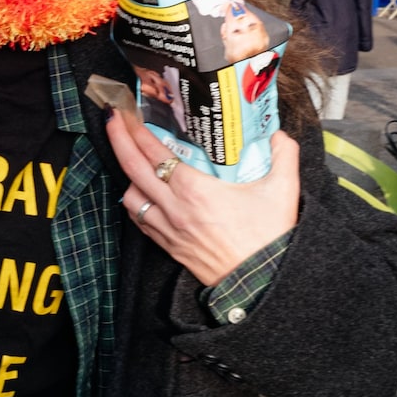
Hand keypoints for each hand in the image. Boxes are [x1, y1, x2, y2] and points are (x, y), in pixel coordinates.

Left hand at [105, 110, 299, 287]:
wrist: (262, 283)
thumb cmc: (269, 239)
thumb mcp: (283, 190)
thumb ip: (283, 155)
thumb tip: (279, 135)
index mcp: (195, 190)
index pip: (154, 153)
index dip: (136, 130)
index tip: (127, 113)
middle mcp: (174, 208)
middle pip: (132, 168)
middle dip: (118, 139)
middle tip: (112, 119)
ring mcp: (168, 229)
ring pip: (130, 196)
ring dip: (127, 174)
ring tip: (130, 158)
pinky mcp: (169, 246)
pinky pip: (139, 220)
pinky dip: (135, 202)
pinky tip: (141, 194)